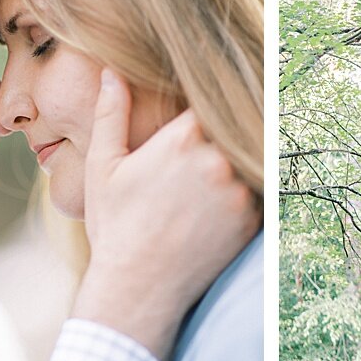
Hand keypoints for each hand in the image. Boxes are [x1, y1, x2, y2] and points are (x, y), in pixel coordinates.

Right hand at [70, 70, 259, 360]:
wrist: (137, 288)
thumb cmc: (115, 226)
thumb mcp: (103, 167)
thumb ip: (112, 114)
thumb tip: (112, 72)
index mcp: (183, 138)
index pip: (208, 102)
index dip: (203, 109)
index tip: (195, 120)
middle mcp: (218, 160)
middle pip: (231, 130)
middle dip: (219, 137)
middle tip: (200, 159)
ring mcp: (239, 191)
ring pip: (247, 159)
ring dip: (235, 164)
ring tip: (208, 184)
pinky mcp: (252, 219)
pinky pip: (256, 192)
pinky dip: (243, 194)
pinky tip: (216, 209)